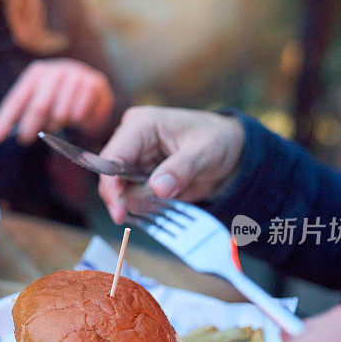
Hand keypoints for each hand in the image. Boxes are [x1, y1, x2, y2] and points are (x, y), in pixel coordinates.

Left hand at [0, 58, 113, 143]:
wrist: (89, 84)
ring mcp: (77, 75)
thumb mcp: (34, 101)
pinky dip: (77, 124)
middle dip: (31, 127)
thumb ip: (15, 116)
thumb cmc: (55, 97)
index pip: (17, 99)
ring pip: (62, 113)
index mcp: (36, 72)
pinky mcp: (96, 84)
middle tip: (25, 139)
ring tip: (58, 123)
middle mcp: (56, 70)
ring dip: (58, 125)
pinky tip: (78, 120)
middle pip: (40, 106)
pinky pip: (82, 114)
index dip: (5, 120)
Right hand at [97, 106, 243, 223]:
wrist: (230, 149)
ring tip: (166, 201)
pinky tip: (161, 204)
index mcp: (141, 125)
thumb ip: (181, 169)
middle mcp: (130, 140)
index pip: (113, 157)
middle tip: (135, 216)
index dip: (111, 186)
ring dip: (137, 203)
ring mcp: (133, 158)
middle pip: (110, 176)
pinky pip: (132, 196)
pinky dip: (143, 205)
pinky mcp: (139, 175)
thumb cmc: (217, 140)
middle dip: (122, 198)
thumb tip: (158, 188)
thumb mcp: (205, 152)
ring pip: (119, 190)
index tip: (119, 211)